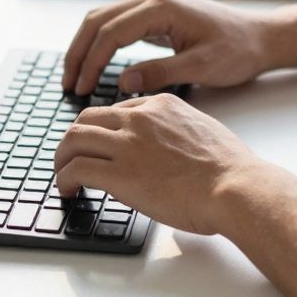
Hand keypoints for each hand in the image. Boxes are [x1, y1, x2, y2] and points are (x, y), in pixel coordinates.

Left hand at [53, 93, 266, 235]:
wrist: (235, 187)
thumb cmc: (229, 170)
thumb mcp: (202, 132)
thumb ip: (176, 132)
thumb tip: (166, 150)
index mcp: (161, 105)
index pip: (116, 110)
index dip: (102, 129)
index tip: (98, 145)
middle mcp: (139, 119)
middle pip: (86, 119)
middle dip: (73, 139)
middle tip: (69, 157)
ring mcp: (127, 144)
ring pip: (73, 140)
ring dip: (61, 159)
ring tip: (62, 175)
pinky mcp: (118, 173)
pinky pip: (76, 170)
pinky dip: (64, 180)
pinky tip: (67, 190)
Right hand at [62, 0, 274, 95]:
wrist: (261, 37)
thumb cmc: (238, 51)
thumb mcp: (201, 67)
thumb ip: (160, 74)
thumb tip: (123, 83)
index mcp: (162, 8)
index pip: (111, 33)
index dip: (92, 62)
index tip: (81, 88)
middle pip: (98, 21)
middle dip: (79, 53)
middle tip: (68, 84)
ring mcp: (153, 3)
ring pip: (103, 20)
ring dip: (86, 47)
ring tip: (75, 77)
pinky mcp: (156, 13)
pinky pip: (117, 24)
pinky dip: (101, 43)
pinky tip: (95, 65)